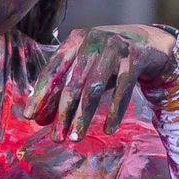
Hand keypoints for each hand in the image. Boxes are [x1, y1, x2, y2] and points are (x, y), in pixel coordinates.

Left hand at [26, 24, 178, 140]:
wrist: (149, 43)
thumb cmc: (108, 59)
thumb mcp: (85, 67)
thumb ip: (65, 87)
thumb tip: (42, 119)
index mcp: (74, 40)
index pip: (52, 69)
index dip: (40, 93)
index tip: (30, 116)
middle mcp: (92, 42)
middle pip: (72, 83)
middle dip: (62, 113)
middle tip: (56, 138)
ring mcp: (114, 49)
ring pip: (94, 89)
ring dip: (83, 116)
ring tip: (76, 138)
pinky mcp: (134, 60)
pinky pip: (122, 91)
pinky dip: (115, 111)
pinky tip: (109, 129)